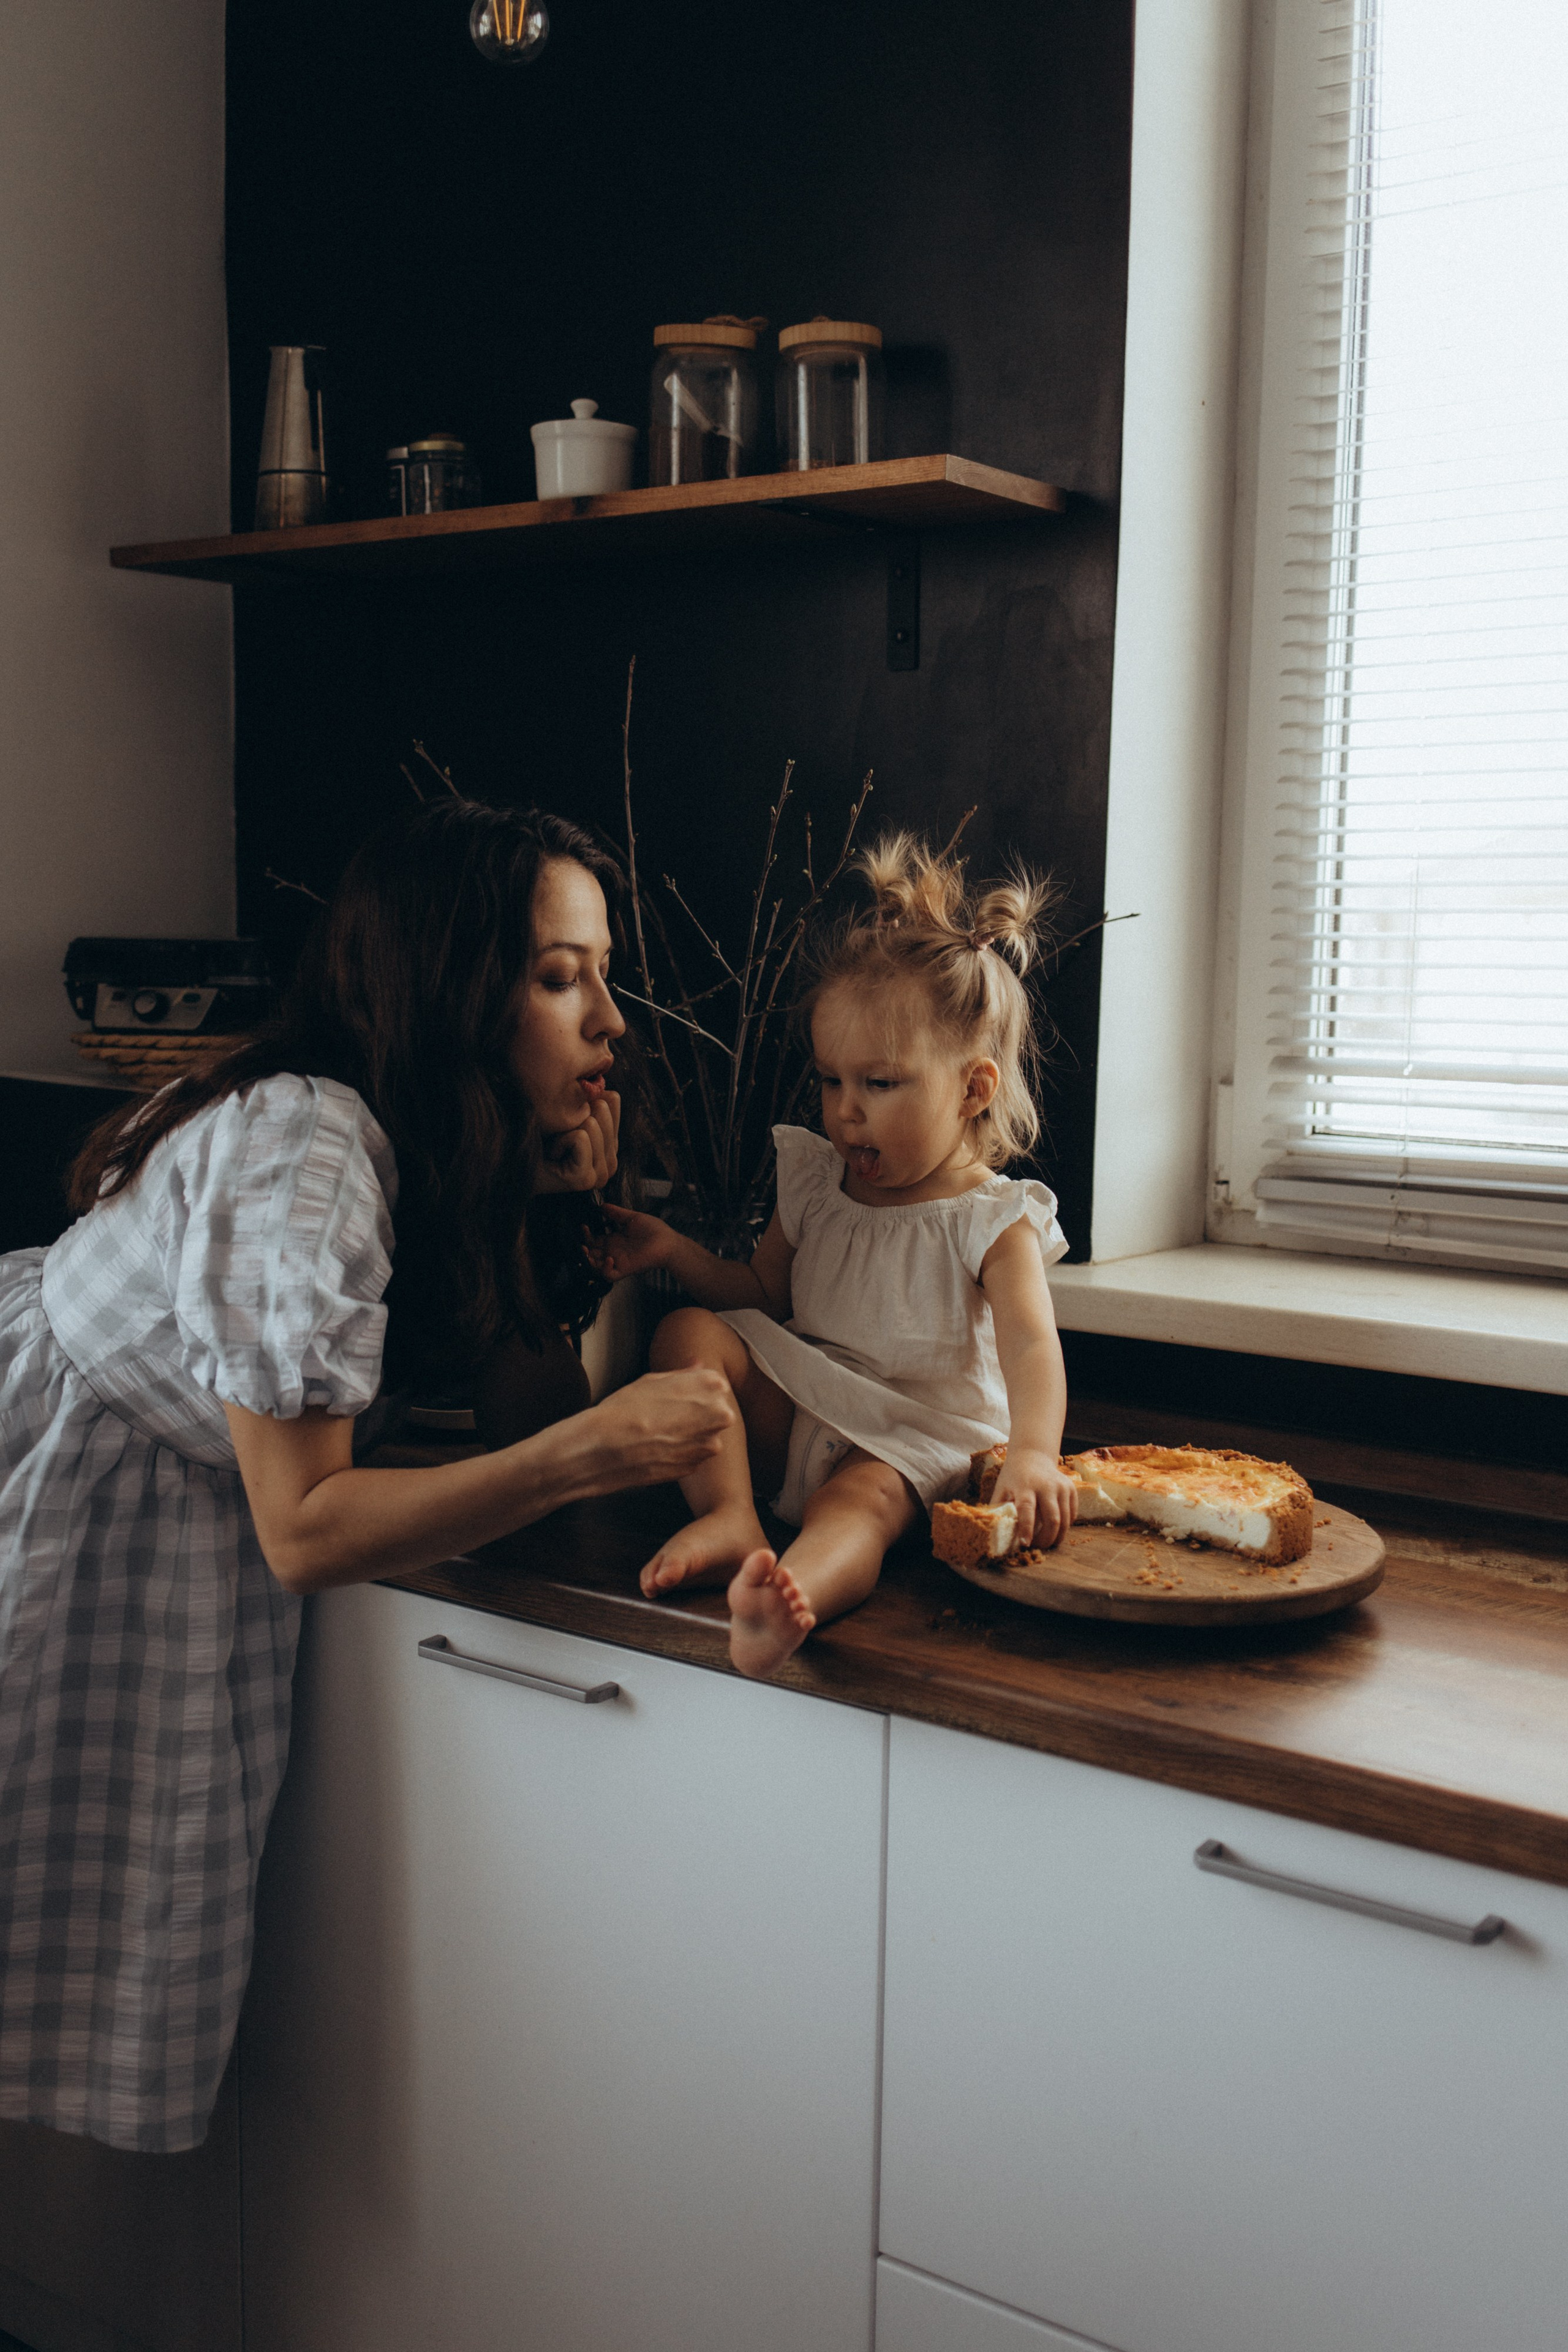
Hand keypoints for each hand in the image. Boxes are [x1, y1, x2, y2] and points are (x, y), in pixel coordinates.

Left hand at [536, 1090, 619, 1193]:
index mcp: (611, 1146)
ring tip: (553, 1148)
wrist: (512, 1161)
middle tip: (558, 1137)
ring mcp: (599, 1175)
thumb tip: (608, 1091)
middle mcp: (611, 1163)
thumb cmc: (538, 1135)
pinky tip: (551, 1156)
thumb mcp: (571, 1113)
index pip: (612, 1099)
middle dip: (574, 1117)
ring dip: (564, 1131)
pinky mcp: (585, 1179)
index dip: (582, 1101)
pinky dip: (559, 1140)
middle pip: (602, 1109)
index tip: (567, 1123)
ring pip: (591, 1123)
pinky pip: (580, 1138)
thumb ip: (593, 1100)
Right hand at [582, 1370, 734, 1489]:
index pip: (715, 1386)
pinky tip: (656, 1448)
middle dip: (697, 1413)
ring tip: (658, 1433)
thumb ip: (684, 1374)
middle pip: (715, 1412)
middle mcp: (719, 1415)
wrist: (604, 1448)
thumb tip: (698, 1365)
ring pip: (704, 1436)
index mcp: (712, 1386)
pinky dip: (679, 1453)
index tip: (676, 1396)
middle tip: (666, 1416)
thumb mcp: (653, 1380)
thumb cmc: (625, 1409)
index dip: (694, 1391)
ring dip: (689, 1435)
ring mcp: (709, 1444)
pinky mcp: (695, 1467)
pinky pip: (692, 1456)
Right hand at [584, 1200, 678, 1281]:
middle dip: (583, 1249)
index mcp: (614, 1240)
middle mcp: (613, 1251)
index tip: (584, 1226)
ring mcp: (618, 1261)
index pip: (594, 1241)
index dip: (586, 1236)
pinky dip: (605, 1269)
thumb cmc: (654, 1230)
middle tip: (581, 1242)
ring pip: (595, 1266)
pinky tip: (609, 1258)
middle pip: (591, 1254)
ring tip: (586, 1251)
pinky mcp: (625, 1269)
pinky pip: (609, 1275)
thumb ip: (616, 1213)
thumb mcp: (632, 1218)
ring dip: (588, 1261)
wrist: (668, 1242)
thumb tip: (603, 1205)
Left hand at [992, 1448, 1078, 1550]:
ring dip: (1057, 1536)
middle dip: (1046, 1539)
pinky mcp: (1072, 1489)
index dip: (1027, 1528)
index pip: (1027, 1509)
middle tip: (1037, 1547)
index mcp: (1025, 1485)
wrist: (1032, 1456)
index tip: (1025, 1544)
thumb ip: (999, 1509)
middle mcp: (1046, 1485)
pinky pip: (1072, 1515)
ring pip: (1066, 1520)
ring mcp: (1062, 1486)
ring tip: (1046, 1542)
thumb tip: (995, 1532)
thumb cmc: (1013, 1477)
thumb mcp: (1002, 1489)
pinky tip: (1054, 1528)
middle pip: (1053, 1519)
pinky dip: (1065, 1526)